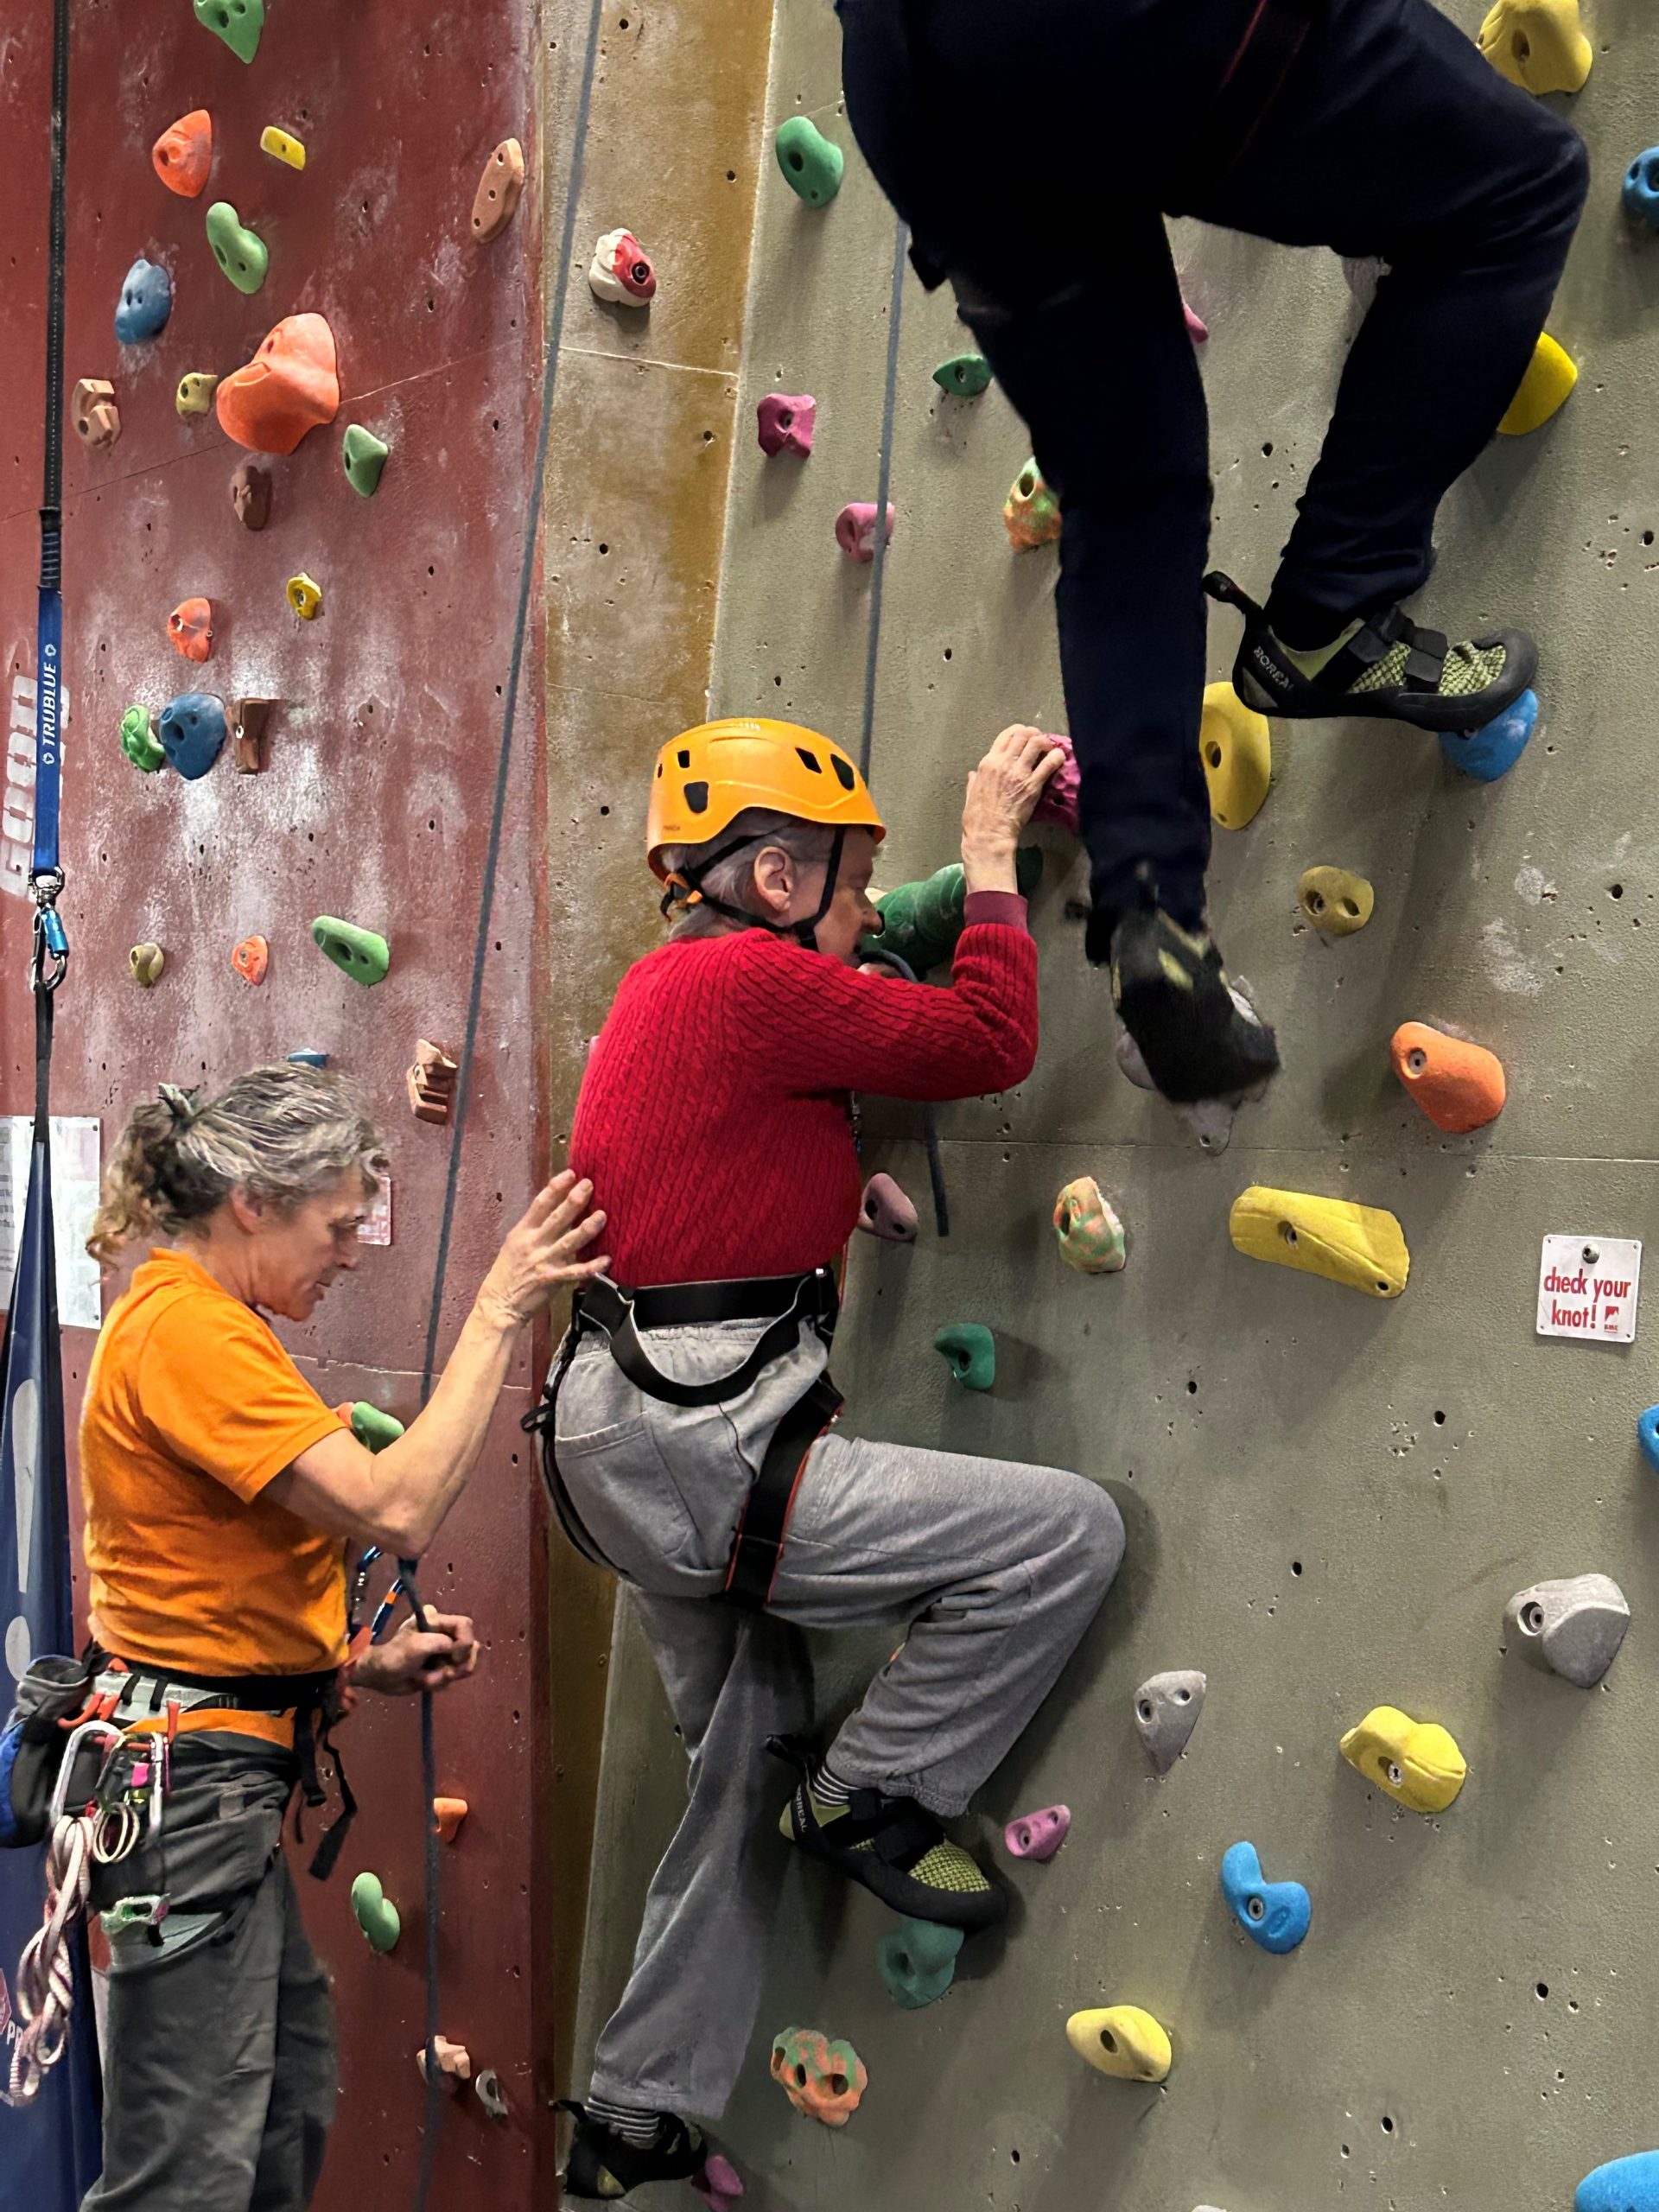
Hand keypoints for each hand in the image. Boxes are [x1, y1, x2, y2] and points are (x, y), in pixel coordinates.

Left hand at [353, 1611, 479, 1696]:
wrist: (381, 1677)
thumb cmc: (395, 1656)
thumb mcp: (417, 1646)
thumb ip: (442, 1643)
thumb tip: (460, 1652)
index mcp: (437, 1621)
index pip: (466, 1625)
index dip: (464, 1643)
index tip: (453, 1658)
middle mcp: (444, 1634)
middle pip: (470, 1648)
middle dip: (456, 1665)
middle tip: (441, 1672)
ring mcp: (444, 1652)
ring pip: (464, 1666)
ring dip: (444, 1676)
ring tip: (425, 1678)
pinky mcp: (442, 1667)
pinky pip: (454, 1677)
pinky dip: (439, 1683)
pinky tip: (423, 1681)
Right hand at [475, 1170, 608, 1329]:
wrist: (499, 1304)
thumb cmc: (507, 1272)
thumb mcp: (515, 1244)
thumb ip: (534, 1229)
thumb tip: (557, 1211)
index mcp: (522, 1232)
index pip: (540, 1204)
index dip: (555, 1187)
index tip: (570, 1173)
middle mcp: (534, 1244)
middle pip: (557, 1218)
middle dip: (574, 1201)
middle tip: (589, 1185)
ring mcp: (544, 1262)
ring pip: (570, 1242)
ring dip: (587, 1228)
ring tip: (602, 1215)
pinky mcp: (552, 1280)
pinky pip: (575, 1272)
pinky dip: (592, 1267)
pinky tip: (607, 1260)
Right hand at [961, 724, 1065, 892]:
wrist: (988, 834)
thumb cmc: (977, 818)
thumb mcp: (970, 794)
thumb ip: (974, 780)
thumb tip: (974, 775)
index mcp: (988, 763)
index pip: (1006, 735)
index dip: (1019, 732)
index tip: (1026, 737)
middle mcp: (1003, 763)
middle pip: (1023, 734)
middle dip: (1034, 735)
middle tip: (1041, 743)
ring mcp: (1019, 773)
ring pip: (1036, 742)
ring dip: (1046, 743)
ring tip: (1050, 751)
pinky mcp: (1033, 785)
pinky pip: (1049, 763)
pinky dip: (1057, 757)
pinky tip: (1059, 759)